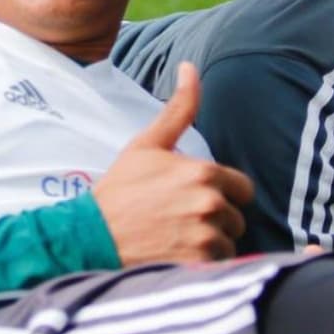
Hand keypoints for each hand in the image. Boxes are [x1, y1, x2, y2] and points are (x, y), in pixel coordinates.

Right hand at [93, 62, 253, 264]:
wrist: (90, 239)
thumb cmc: (120, 191)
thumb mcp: (147, 145)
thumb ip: (179, 109)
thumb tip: (191, 67)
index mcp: (204, 173)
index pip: (242, 189)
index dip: (222, 195)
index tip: (195, 200)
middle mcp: (210, 204)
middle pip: (236, 219)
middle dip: (215, 221)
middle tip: (180, 222)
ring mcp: (205, 237)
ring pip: (228, 244)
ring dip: (210, 246)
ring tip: (176, 241)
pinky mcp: (197, 266)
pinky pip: (218, 266)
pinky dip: (203, 266)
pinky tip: (177, 258)